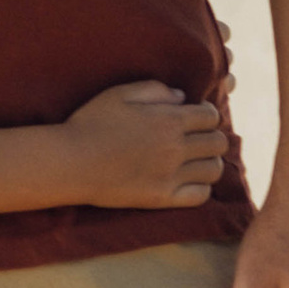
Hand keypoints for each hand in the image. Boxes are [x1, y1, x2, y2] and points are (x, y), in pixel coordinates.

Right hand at [60, 81, 227, 209]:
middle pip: (218, 143)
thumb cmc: (90, 123)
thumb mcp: (119, 94)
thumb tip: (181, 96)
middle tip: (196, 139)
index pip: (211, 116)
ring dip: (209, 162)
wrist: (70, 163)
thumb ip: (155, 89)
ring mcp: (171, 175)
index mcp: (169, 120)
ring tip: (195, 160)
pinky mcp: (162, 198)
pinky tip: (187, 180)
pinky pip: (200, 196)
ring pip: (214, 170)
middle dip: (211, 137)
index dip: (206, 114)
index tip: (195, 117)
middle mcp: (176, 148)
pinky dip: (201, 187)